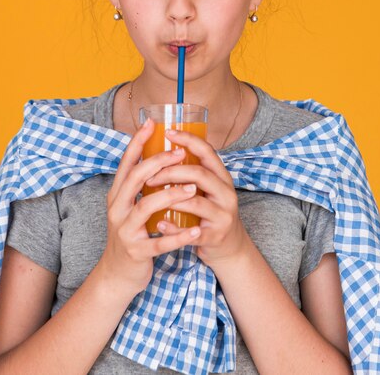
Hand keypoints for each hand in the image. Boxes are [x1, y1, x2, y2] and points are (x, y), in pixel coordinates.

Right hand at [97, 118, 201, 295]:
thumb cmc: (130, 234)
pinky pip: (159, 242)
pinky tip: (195, 230)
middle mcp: (117, 209)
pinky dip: (178, 236)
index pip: (126, 163)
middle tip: (180, 153)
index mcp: (117, 195)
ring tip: (192, 188)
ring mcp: (125, 231)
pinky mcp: (136, 252)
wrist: (117, 275)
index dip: (137, 142)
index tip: (151, 123)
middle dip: (158, 163)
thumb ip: (139, 186)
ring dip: (171, 195)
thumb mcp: (128, 207)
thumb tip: (157, 157)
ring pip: (146, 207)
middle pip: (134, 179)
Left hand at [144, 129, 249, 268]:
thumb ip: (193, 172)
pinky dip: (173, 228)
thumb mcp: (209, 188)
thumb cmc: (211, 211)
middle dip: (171, 171)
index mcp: (223, 177)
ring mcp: (222, 216)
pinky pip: (190, 232)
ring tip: (150, 195)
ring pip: (194, 202)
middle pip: (199, 174)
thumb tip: (163, 147)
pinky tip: (159, 223)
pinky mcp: (214, 237)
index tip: (167, 132)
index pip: (207, 151)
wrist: (230, 247)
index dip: (188, 140)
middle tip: (149, 175)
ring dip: (169, 197)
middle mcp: (226, 193)